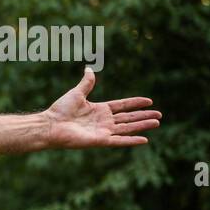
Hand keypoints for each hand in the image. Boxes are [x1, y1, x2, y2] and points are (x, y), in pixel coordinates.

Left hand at [44, 68, 161, 149]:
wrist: (50, 124)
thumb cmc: (60, 110)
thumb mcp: (77, 93)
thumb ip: (86, 83)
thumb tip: (89, 69)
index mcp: (99, 110)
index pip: (122, 106)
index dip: (135, 103)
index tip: (149, 101)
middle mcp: (103, 121)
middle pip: (128, 118)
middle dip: (143, 116)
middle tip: (159, 115)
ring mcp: (102, 131)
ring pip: (127, 128)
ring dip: (142, 125)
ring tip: (157, 123)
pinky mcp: (100, 140)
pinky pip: (119, 141)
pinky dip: (131, 140)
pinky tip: (145, 139)